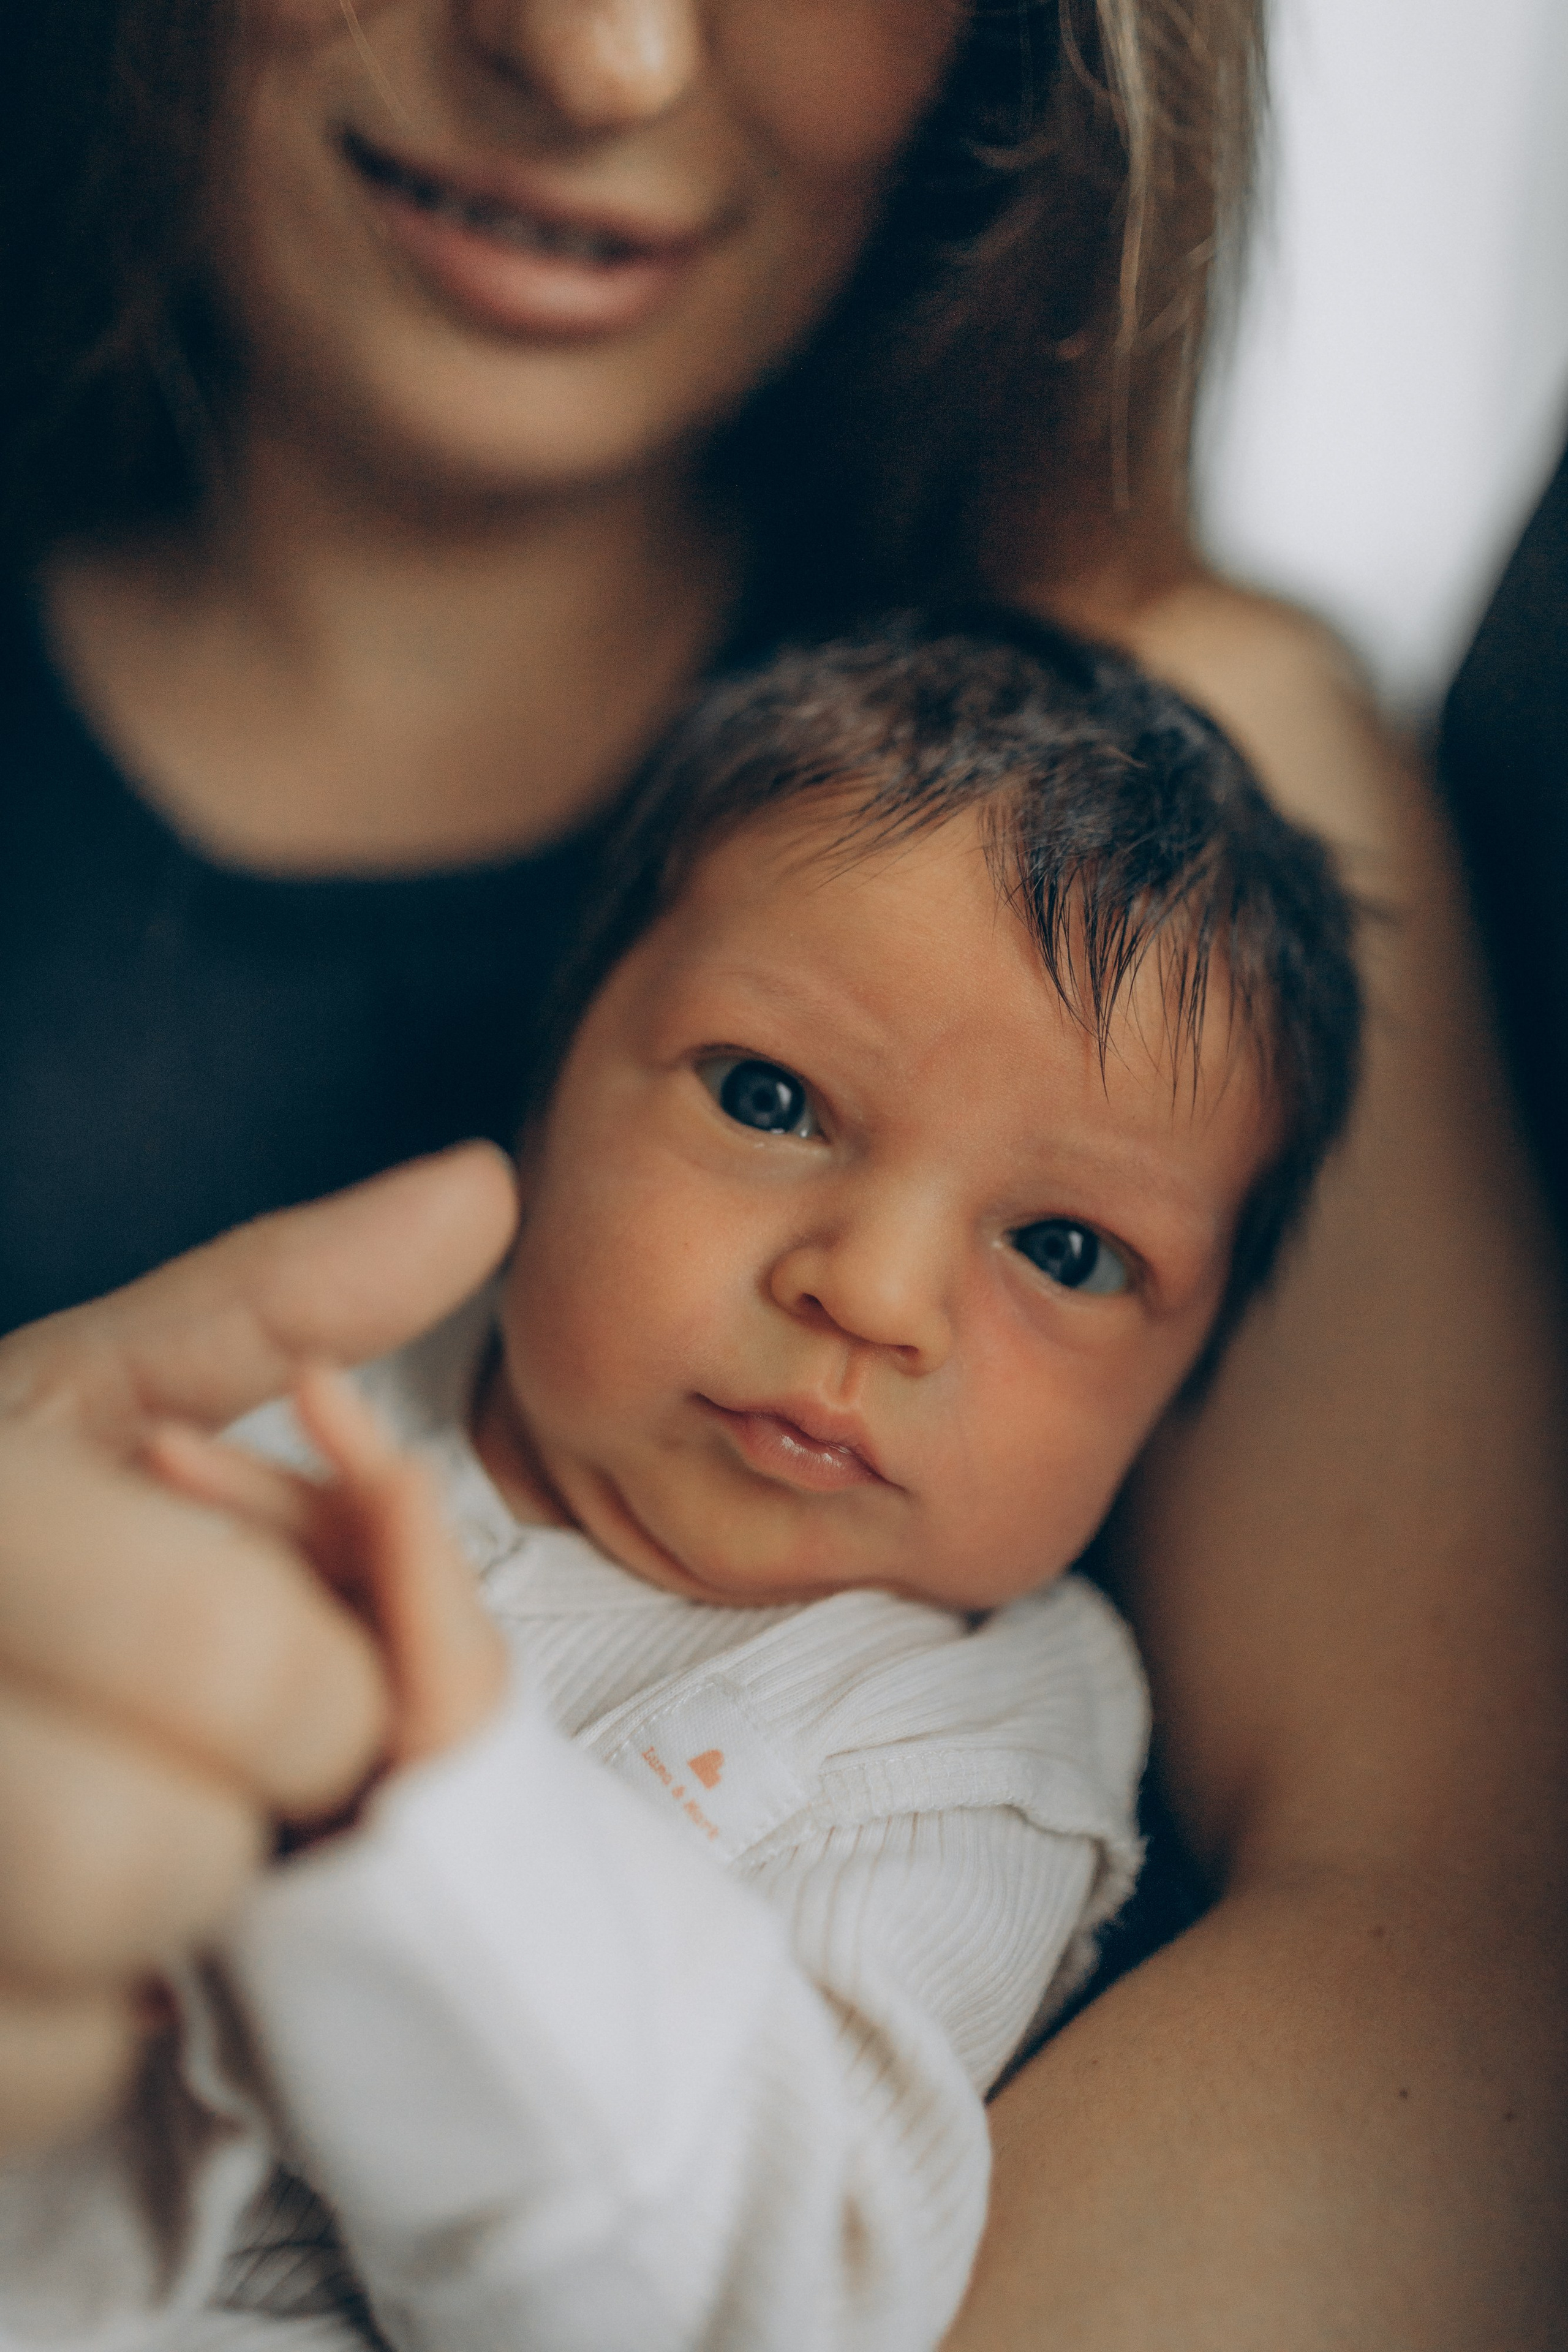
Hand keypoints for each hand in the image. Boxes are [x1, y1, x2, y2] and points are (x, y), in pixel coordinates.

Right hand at [0, 1145, 516, 2154]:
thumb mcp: (84, 1393)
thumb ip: (271, 1302)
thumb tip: (480, 1191)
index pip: (238, 1655)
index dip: (324, 1678)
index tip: (296, 1658)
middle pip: (166, 1842)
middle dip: (257, 1801)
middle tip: (232, 1751)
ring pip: (107, 1966)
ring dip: (185, 1905)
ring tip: (153, 1811)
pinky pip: (45, 2070)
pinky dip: (100, 2017)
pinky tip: (77, 1917)